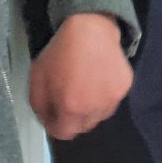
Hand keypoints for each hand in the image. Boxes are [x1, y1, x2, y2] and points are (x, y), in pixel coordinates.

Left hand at [29, 14, 131, 140]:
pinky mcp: (125, 87)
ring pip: (99, 116)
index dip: (55, 125)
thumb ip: (40, 108)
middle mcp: (95, 108)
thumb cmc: (60, 53)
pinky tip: (97, 80)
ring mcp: (113, 99)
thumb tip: (48, 121)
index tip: (53, 113)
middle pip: (83, 127)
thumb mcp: (36, 79)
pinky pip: (112, 101)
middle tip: (68, 98)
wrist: (90, 29)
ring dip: (90, 109)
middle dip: (73, 118)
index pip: (64, 133)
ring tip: (85, 88)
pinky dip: (104, 96)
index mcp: (71, 107)